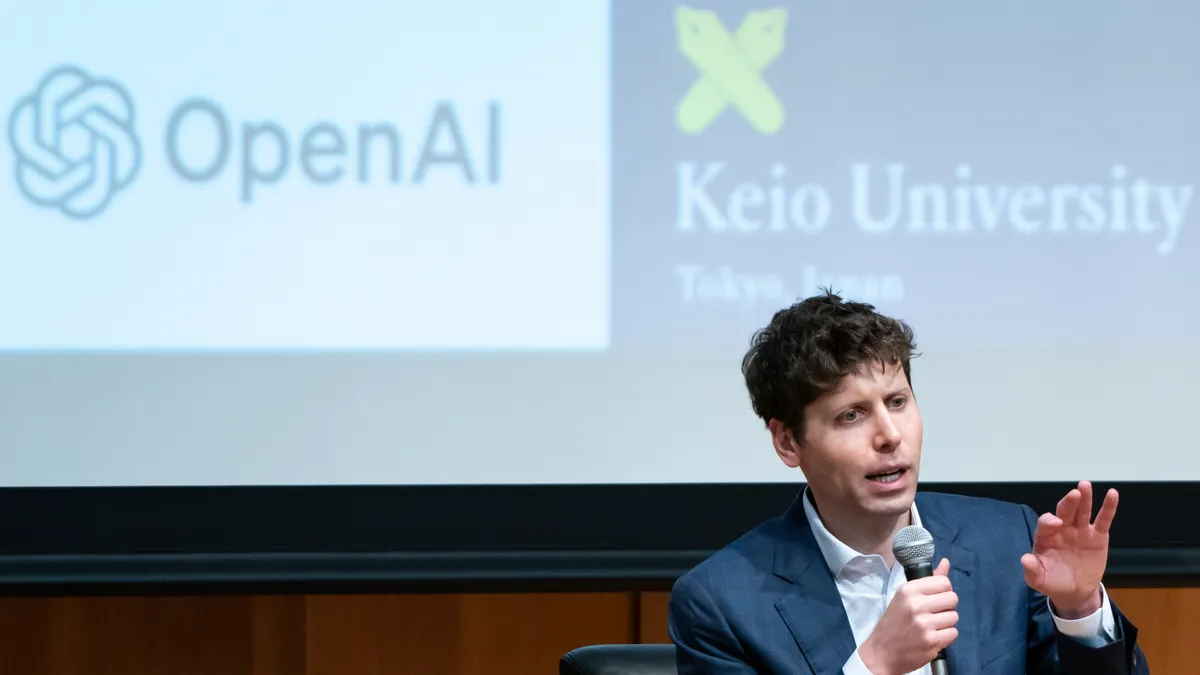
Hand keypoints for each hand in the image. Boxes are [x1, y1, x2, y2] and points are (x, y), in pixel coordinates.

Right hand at [859, 558, 957, 674]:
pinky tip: (933, 637)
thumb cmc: (894, 623)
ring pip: (954, 617)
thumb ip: (928, 581)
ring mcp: (924, 624)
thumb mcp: (905, 597)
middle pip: (952, 598)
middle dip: (947, 607)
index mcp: (908, 590)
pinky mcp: (931, 641)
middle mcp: (916, 604)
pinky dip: (946, 636)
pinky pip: (953, 633)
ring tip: (932, 626)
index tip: (935, 599)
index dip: (943, 591)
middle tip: (934, 614)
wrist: (882, 652)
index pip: (944, 582)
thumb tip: (946, 562)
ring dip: (946, 623)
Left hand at [1021, 480, 1118, 617]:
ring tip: (1085, 485)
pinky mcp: (1098, 536)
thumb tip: (1025, 559)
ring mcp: (1080, 531)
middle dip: (1068, 502)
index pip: (1046, 524)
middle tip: (1074, 493)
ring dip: (1085, 498)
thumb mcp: (1039, 580)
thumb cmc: (1052, 582)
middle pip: (1064, 512)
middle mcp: (1062, 529)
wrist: (1074, 592)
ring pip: (1082, 511)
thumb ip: (1032, 570)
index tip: (1057, 522)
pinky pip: (1103, 520)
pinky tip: (1113, 494)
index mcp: (1046, 537)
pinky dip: (1108, 507)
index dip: (1049, 521)